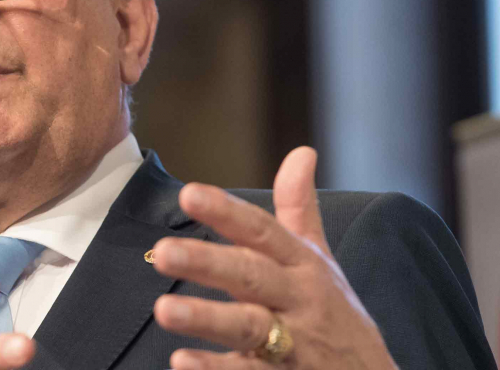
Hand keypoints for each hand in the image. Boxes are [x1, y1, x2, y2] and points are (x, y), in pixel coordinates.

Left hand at [151, 147, 397, 368]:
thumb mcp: (321, 260)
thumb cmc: (336, 314)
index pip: (263, 232)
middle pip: (252, 276)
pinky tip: (181, 362)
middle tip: (162, 252)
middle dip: (209, 263)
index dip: (228, 213)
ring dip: (206, 319)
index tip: (189, 194)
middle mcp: (298, 300)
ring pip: (249, 327)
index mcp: (302, 266)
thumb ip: (300, 209)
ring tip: (163, 311)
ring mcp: (292, 344)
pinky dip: (215, 369)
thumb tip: (302, 151)